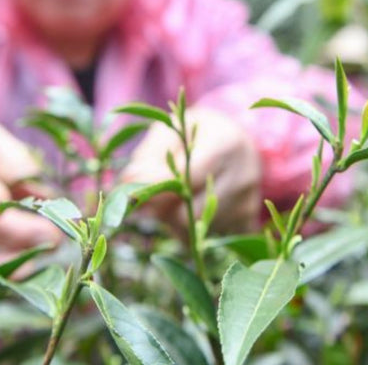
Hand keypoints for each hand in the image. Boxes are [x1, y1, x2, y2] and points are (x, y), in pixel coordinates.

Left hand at [121, 107, 260, 235]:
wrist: (234, 140)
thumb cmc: (192, 134)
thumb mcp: (169, 132)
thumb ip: (147, 157)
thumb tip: (126, 183)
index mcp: (225, 143)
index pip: (184, 180)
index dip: (154, 190)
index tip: (133, 192)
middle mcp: (244, 174)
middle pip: (188, 213)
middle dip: (161, 210)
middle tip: (150, 198)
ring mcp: (249, 201)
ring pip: (195, 231)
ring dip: (173, 222)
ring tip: (171, 199)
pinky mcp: (249, 221)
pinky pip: (209, 242)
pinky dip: (193, 232)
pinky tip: (190, 211)